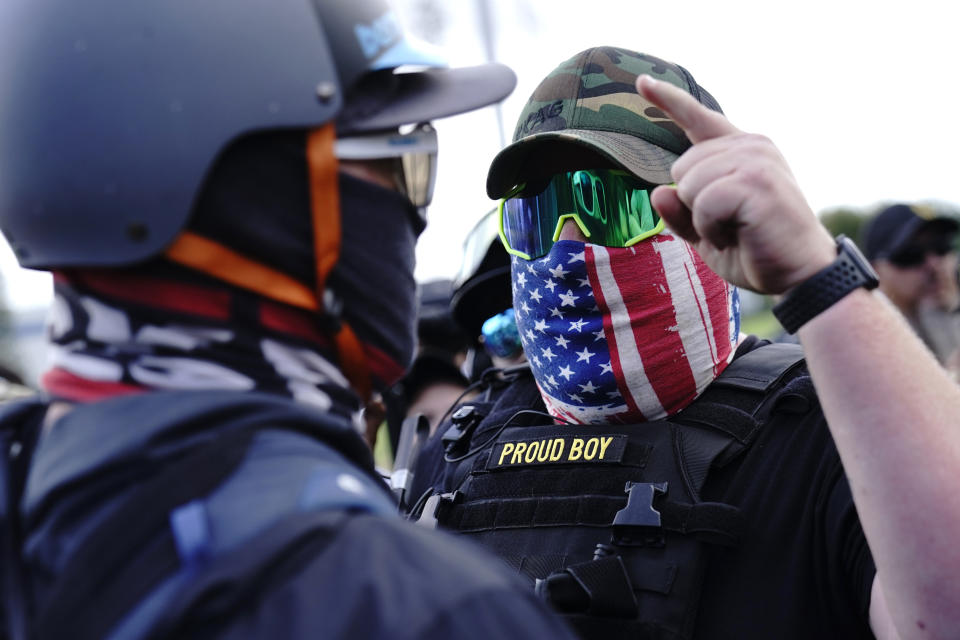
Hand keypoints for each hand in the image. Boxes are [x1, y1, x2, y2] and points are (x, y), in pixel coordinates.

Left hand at [635, 75, 835, 293]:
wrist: (801, 275)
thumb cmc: (755, 251)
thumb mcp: (705, 232)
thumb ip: (679, 211)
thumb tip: (658, 192)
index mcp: (741, 150)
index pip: (698, 119)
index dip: (668, 100)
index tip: (642, 82)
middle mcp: (750, 145)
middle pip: (680, 167)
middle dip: (691, 204)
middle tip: (728, 225)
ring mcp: (756, 159)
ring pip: (688, 184)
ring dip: (702, 219)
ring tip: (735, 230)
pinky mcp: (756, 180)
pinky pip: (702, 202)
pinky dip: (710, 228)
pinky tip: (737, 235)